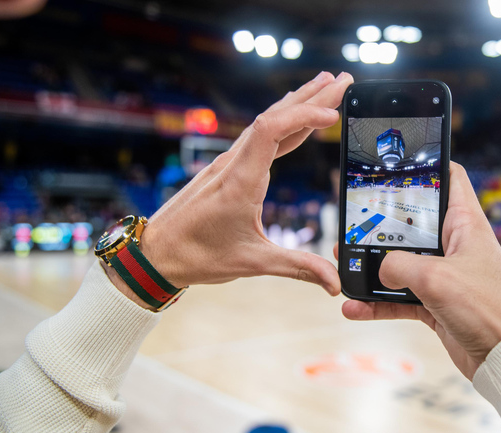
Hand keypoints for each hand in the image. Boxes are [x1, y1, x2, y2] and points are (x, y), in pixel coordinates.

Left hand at [126, 72, 352, 300]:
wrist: (156, 253)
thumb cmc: (197, 255)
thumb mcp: (252, 263)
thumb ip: (298, 268)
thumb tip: (335, 282)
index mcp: (240, 181)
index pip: (272, 130)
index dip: (304, 115)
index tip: (333, 114)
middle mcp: (233, 164)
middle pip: (275, 117)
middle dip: (312, 97)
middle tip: (344, 81)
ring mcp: (228, 163)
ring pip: (266, 123)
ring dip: (297, 104)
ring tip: (325, 86)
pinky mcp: (226, 169)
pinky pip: (258, 137)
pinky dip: (283, 124)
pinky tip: (294, 118)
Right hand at [339, 162, 500, 379]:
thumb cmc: (487, 309)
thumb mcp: (435, 278)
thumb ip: (399, 265)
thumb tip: (379, 269)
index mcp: (465, 224)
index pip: (449, 178)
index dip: (427, 165)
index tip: (398, 162)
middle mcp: (455, 246)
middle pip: (412, 224)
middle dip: (380, 225)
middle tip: (353, 223)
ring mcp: (444, 276)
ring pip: (400, 265)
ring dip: (372, 269)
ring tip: (344, 266)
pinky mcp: (436, 304)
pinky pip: (399, 299)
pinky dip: (377, 304)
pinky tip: (355, 308)